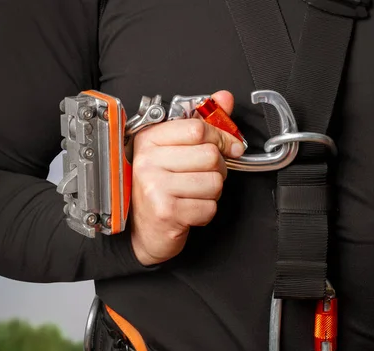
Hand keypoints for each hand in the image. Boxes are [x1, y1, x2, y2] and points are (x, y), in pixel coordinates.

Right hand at [129, 90, 244, 265]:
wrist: (142, 229)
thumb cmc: (159, 187)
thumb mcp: (176, 149)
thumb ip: (201, 123)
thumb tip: (224, 98)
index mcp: (149, 140)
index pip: (198, 128)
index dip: (222, 137)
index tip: (231, 146)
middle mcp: (148, 161)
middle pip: (210, 155)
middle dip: (218, 169)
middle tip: (204, 175)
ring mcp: (155, 187)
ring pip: (214, 182)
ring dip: (212, 192)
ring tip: (194, 193)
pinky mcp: (166, 212)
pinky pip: (209, 207)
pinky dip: (206, 211)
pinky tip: (190, 209)